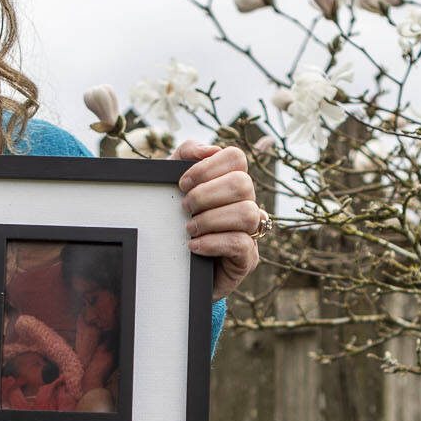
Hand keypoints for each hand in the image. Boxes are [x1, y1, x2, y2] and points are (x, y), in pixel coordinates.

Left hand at [175, 139, 262, 299]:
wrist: (171, 271)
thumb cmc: (173, 224)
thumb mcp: (170, 186)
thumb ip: (183, 157)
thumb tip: (206, 149)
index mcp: (229, 182)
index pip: (236, 158)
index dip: (208, 166)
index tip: (182, 183)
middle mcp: (246, 203)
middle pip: (243, 184)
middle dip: (207, 195)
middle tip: (184, 208)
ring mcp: (250, 232)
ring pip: (248, 213)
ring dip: (212, 219)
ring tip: (188, 229)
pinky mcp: (247, 259)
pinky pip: (242, 243)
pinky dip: (213, 242)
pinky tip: (193, 246)